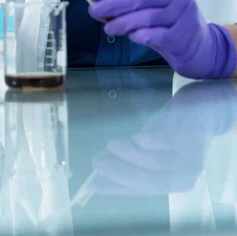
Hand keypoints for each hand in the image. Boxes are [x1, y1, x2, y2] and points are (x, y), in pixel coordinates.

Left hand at [85, 0, 235, 78]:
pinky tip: (132, 37)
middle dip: (112, 4)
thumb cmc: (174, 28)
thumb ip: (135, 8)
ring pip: (146, 16)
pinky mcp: (182, 38)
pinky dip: (140, 35)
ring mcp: (181, 18)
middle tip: (93, 10)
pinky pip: (155, 35)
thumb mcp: (157, 12)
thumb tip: (102, 6)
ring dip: (122, 22)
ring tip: (109, 29)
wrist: (205, 50)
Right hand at [91, 80, 236, 195]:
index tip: (95, 183)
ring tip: (110, 143)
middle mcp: (185, 176)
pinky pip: (169, 142)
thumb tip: (97, 176)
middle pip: (149, 179)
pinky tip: (136, 136)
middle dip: (120, 172)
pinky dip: (151, 141)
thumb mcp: (150, 150)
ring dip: (129, 154)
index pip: (142, 189)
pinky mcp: (192, 136)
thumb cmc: (172, 133)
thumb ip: (129, 164)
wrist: (201, 108)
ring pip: (155, 162)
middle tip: (97, 161)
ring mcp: (190, 157)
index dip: (117, 187)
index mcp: (174, 184)